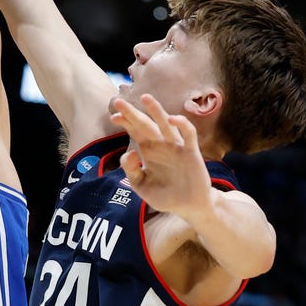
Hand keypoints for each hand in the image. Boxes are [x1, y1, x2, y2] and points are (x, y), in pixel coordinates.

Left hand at [111, 94, 213, 217]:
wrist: (189, 207)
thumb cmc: (165, 195)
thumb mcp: (141, 186)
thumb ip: (131, 171)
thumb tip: (128, 152)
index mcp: (148, 151)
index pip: (134, 132)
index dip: (125, 123)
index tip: (114, 117)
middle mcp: (161, 145)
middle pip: (145, 124)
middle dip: (133, 113)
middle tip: (118, 101)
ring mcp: (176, 147)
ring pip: (165, 124)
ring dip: (156, 111)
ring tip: (145, 97)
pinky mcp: (191, 152)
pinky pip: (188, 134)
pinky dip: (182, 124)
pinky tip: (171, 119)